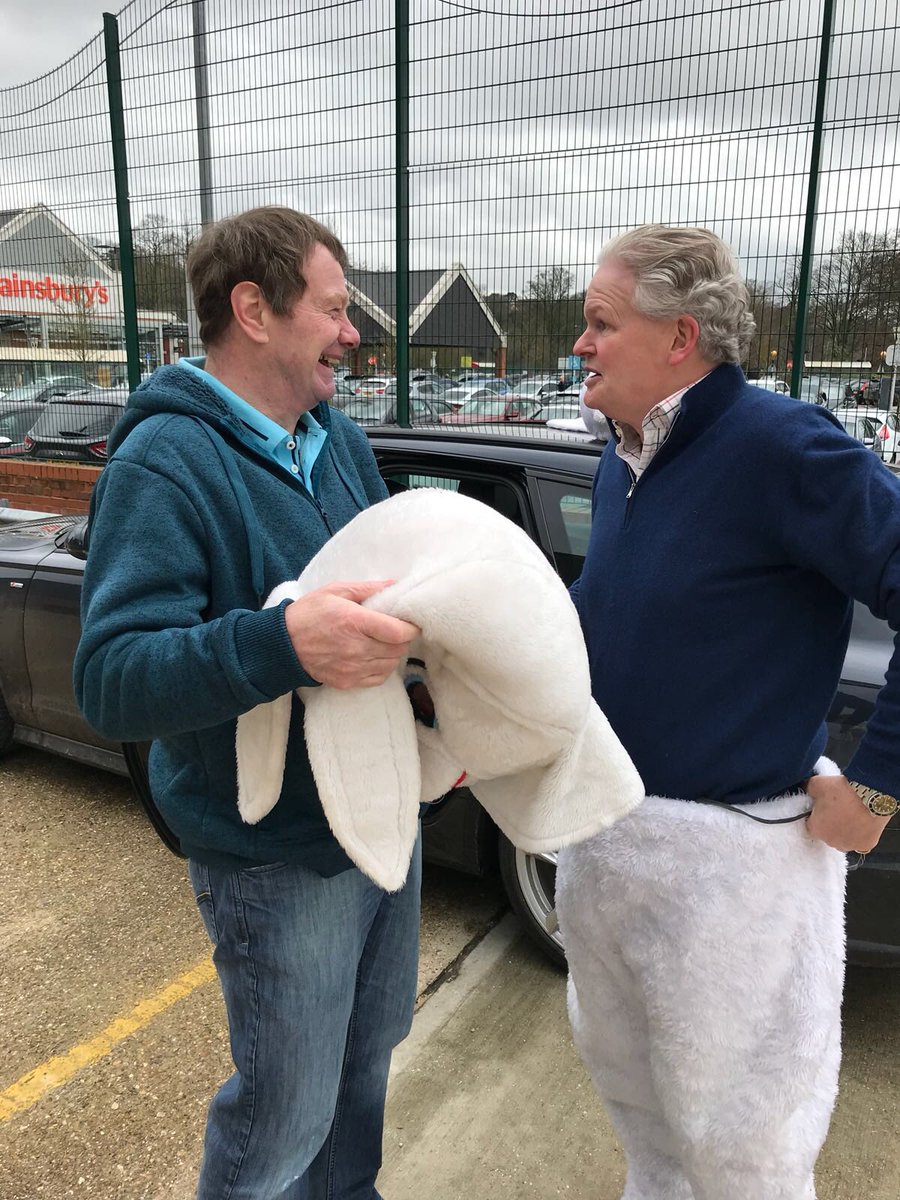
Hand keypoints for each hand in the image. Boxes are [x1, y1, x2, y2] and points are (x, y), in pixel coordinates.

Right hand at [285, 580, 418, 688]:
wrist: (283, 644)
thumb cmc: (309, 613)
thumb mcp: (336, 590)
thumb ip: (368, 588)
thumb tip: (395, 584)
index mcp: (354, 622)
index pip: (397, 632)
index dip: (411, 628)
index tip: (411, 622)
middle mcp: (355, 648)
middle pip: (398, 649)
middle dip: (403, 638)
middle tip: (396, 629)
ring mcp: (351, 668)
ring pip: (391, 664)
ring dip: (393, 652)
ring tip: (383, 641)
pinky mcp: (347, 681)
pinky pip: (378, 678)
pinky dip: (382, 667)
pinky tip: (374, 655)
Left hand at [805, 774, 892, 852]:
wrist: (870, 795)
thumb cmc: (844, 792)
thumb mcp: (816, 783)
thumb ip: (807, 789)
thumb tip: (805, 789)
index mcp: (815, 829)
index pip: (810, 824)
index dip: (817, 814)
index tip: (824, 806)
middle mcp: (830, 841)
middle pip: (827, 833)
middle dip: (831, 823)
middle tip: (839, 808)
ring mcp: (849, 845)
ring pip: (843, 839)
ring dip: (845, 830)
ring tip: (851, 814)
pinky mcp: (865, 846)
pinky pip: (859, 843)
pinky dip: (860, 835)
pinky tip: (861, 823)